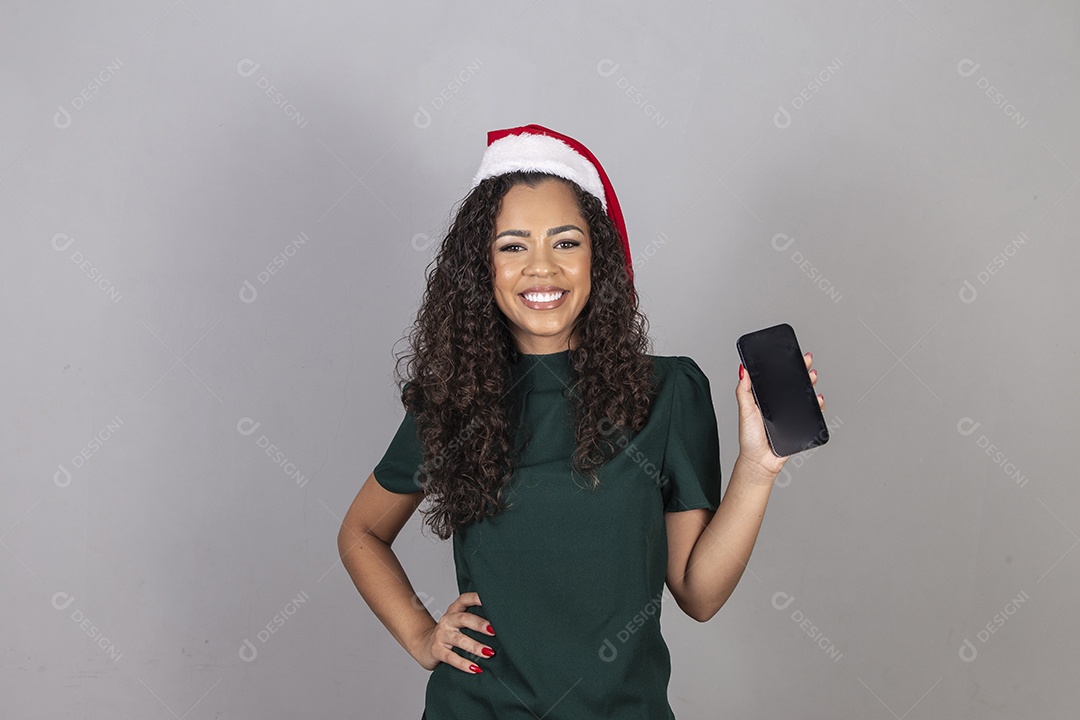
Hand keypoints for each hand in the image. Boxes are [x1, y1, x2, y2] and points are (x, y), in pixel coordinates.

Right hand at [412, 591, 494, 673]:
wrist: (424, 646)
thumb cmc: (451, 634)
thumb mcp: (459, 623)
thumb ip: (474, 620)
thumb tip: (503, 625)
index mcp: (454, 610)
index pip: (465, 599)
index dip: (477, 598)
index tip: (491, 599)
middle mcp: (447, 620)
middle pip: (464, 618)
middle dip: (479, 624)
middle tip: (494, 631)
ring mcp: (441, 635)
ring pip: (459, 639)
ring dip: (475, 646)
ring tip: (489, 653)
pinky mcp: (437, 650)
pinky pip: (451, 657)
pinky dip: (464, 664)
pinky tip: (475, 668)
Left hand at [735, 351, 823, 477]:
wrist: (760, 461)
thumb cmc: (750, 438)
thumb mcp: (745, 411)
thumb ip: (743, 391)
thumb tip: (742, 370)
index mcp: (765, 399)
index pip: (776, 378)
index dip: (784, 366)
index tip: (790, 354)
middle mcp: (779, 404)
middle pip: (792, 384)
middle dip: (801, 370)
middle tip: (806, 359)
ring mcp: (790, 414)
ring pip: (803, 396)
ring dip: (810, 384)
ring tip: (812, 376)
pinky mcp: (799, 425)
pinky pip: (811, 413)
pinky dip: (817, 405)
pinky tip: (818, 399)